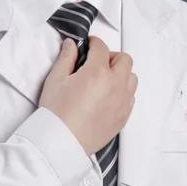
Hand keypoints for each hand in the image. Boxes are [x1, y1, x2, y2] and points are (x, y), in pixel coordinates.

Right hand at [39, 35, 137, 154]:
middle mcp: (115, 85)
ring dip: (120, 74)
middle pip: (124, 60)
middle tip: (96, 62)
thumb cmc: (56, 113)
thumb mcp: (55, 80)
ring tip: (104, 80)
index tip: (89, 45)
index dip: (93, 43)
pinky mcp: (123, 116)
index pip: (101, 47)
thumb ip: (66, 58)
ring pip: (131, 78)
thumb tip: (71, 45)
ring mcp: (122, 102)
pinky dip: (122, 91)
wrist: (61, 142)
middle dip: (111, 56)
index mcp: (97, 72)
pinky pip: (131, 97)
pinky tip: (107, 96)